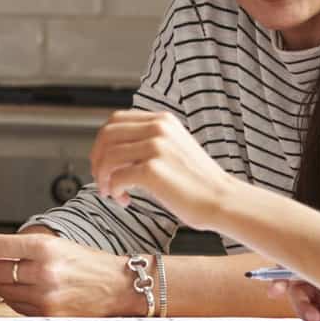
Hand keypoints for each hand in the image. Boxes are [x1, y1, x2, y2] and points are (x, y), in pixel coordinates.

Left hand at [0, 233, 149, 316]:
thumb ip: (27, 248)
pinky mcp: (47, 315)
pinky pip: (16, 306)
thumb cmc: (91, 265)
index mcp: (46, 248)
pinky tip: (4, 290)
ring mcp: (44, 297)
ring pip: (1, 291)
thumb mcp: (59, 245)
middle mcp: (43, 273)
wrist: (119, 287)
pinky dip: (7, 297)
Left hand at [89, 110, 237, 230]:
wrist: (222, 200)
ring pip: (108, 156)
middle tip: (101, 179)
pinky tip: (124, 199)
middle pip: (106, 135)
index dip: (102, 142)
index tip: (102, 162)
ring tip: (111, 192)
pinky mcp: (153, 170)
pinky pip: (117, 177)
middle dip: (97, 159)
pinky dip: (113, 190)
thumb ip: (148, 142)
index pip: (116, 120)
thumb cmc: (199, 182)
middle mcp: (159, 128)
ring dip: (103, 178)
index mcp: (163, 120)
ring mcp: (156, 147)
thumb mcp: (174, 148)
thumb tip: (113, 153)